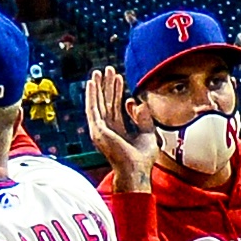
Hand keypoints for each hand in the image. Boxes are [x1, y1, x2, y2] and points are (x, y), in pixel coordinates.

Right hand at [84, 66, 156, 190]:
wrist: (136, 171)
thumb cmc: (143, 159)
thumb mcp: (148, 133)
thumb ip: (144, 118)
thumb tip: (140, 103)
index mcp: (117, 132)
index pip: (114, 107)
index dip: (116, 92)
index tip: (120, 78)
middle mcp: (106, 130)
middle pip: (105, 103)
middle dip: (106, 86)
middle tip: (107, 70)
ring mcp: (100, 130)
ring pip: (98, 104)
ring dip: (97, 87)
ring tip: (98, 72)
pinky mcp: (97, 130)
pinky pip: (93, 108)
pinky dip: (91, 95)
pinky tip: (92, 83)